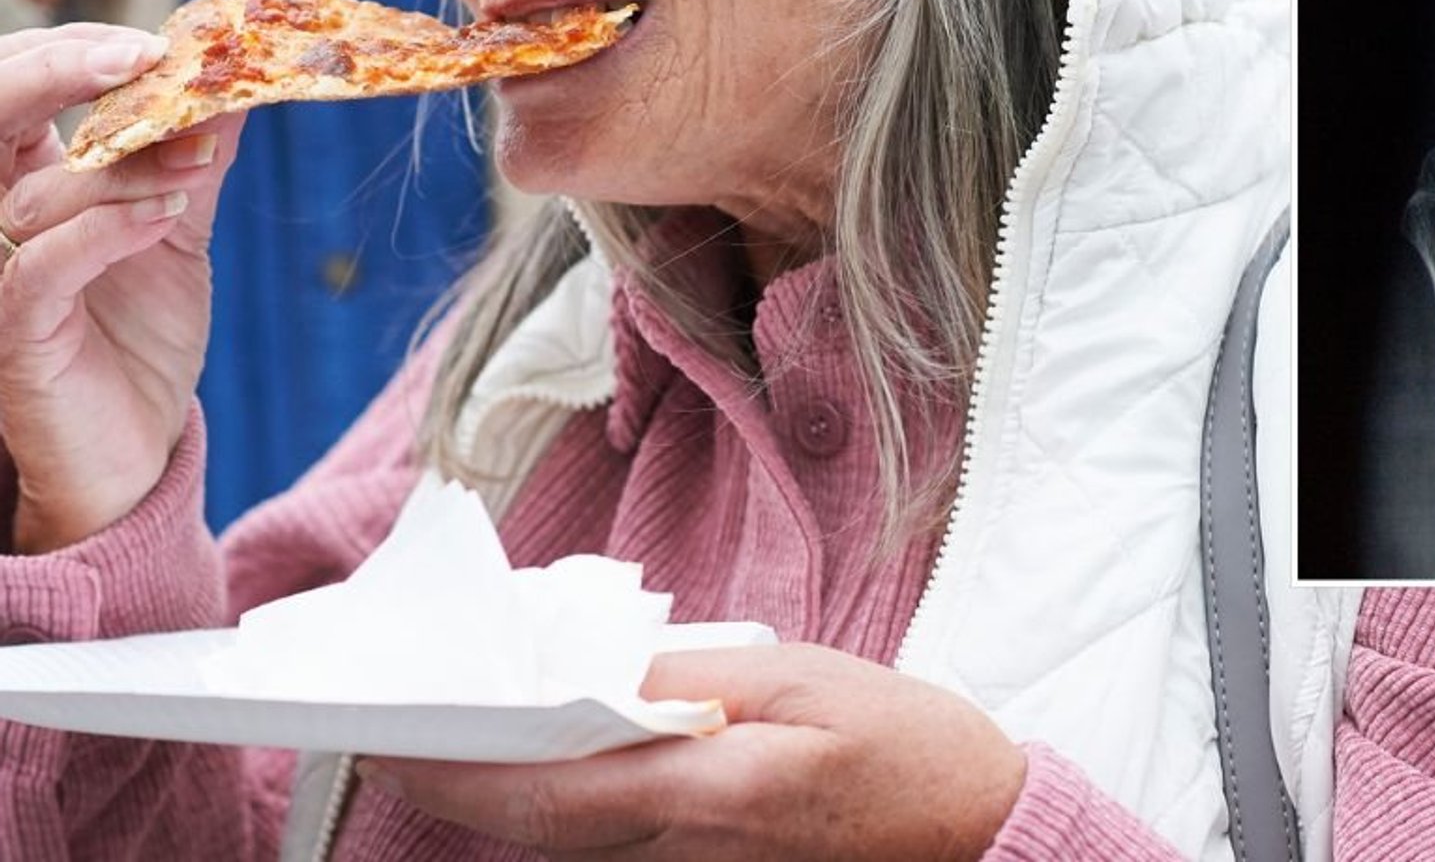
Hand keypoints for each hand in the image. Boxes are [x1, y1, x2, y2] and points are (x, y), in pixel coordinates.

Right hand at [0, 24, 242, 550]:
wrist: (140, 447)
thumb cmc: (141, 337)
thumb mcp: (179, 231)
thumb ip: (197, 161)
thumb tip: (238, 84)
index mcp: (26, 182)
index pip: (16, 89)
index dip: (72, 52)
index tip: (160, 41)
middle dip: (63, 71)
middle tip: (151, 57)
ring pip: (35, 190)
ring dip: (126, 164)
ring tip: (201, 161)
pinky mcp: (14, 331)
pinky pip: (44, 264)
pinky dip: (106, 229)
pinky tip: (167, 218)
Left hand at [362, 643, 1029, 860]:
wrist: (971, 832)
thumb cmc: (900, 744)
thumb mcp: (803, 678)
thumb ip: (690, 679)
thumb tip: (590, 668)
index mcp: (708, 793)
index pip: (547, 792)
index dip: (453, 771)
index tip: (384, 732)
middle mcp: (682, 851)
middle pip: (536, 822)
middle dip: (454, 776)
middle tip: (388, 720)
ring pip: (564, 835)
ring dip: (500, 785)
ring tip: (449, 718)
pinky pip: (607, 837)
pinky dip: (559, 793)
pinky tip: (546, 742)